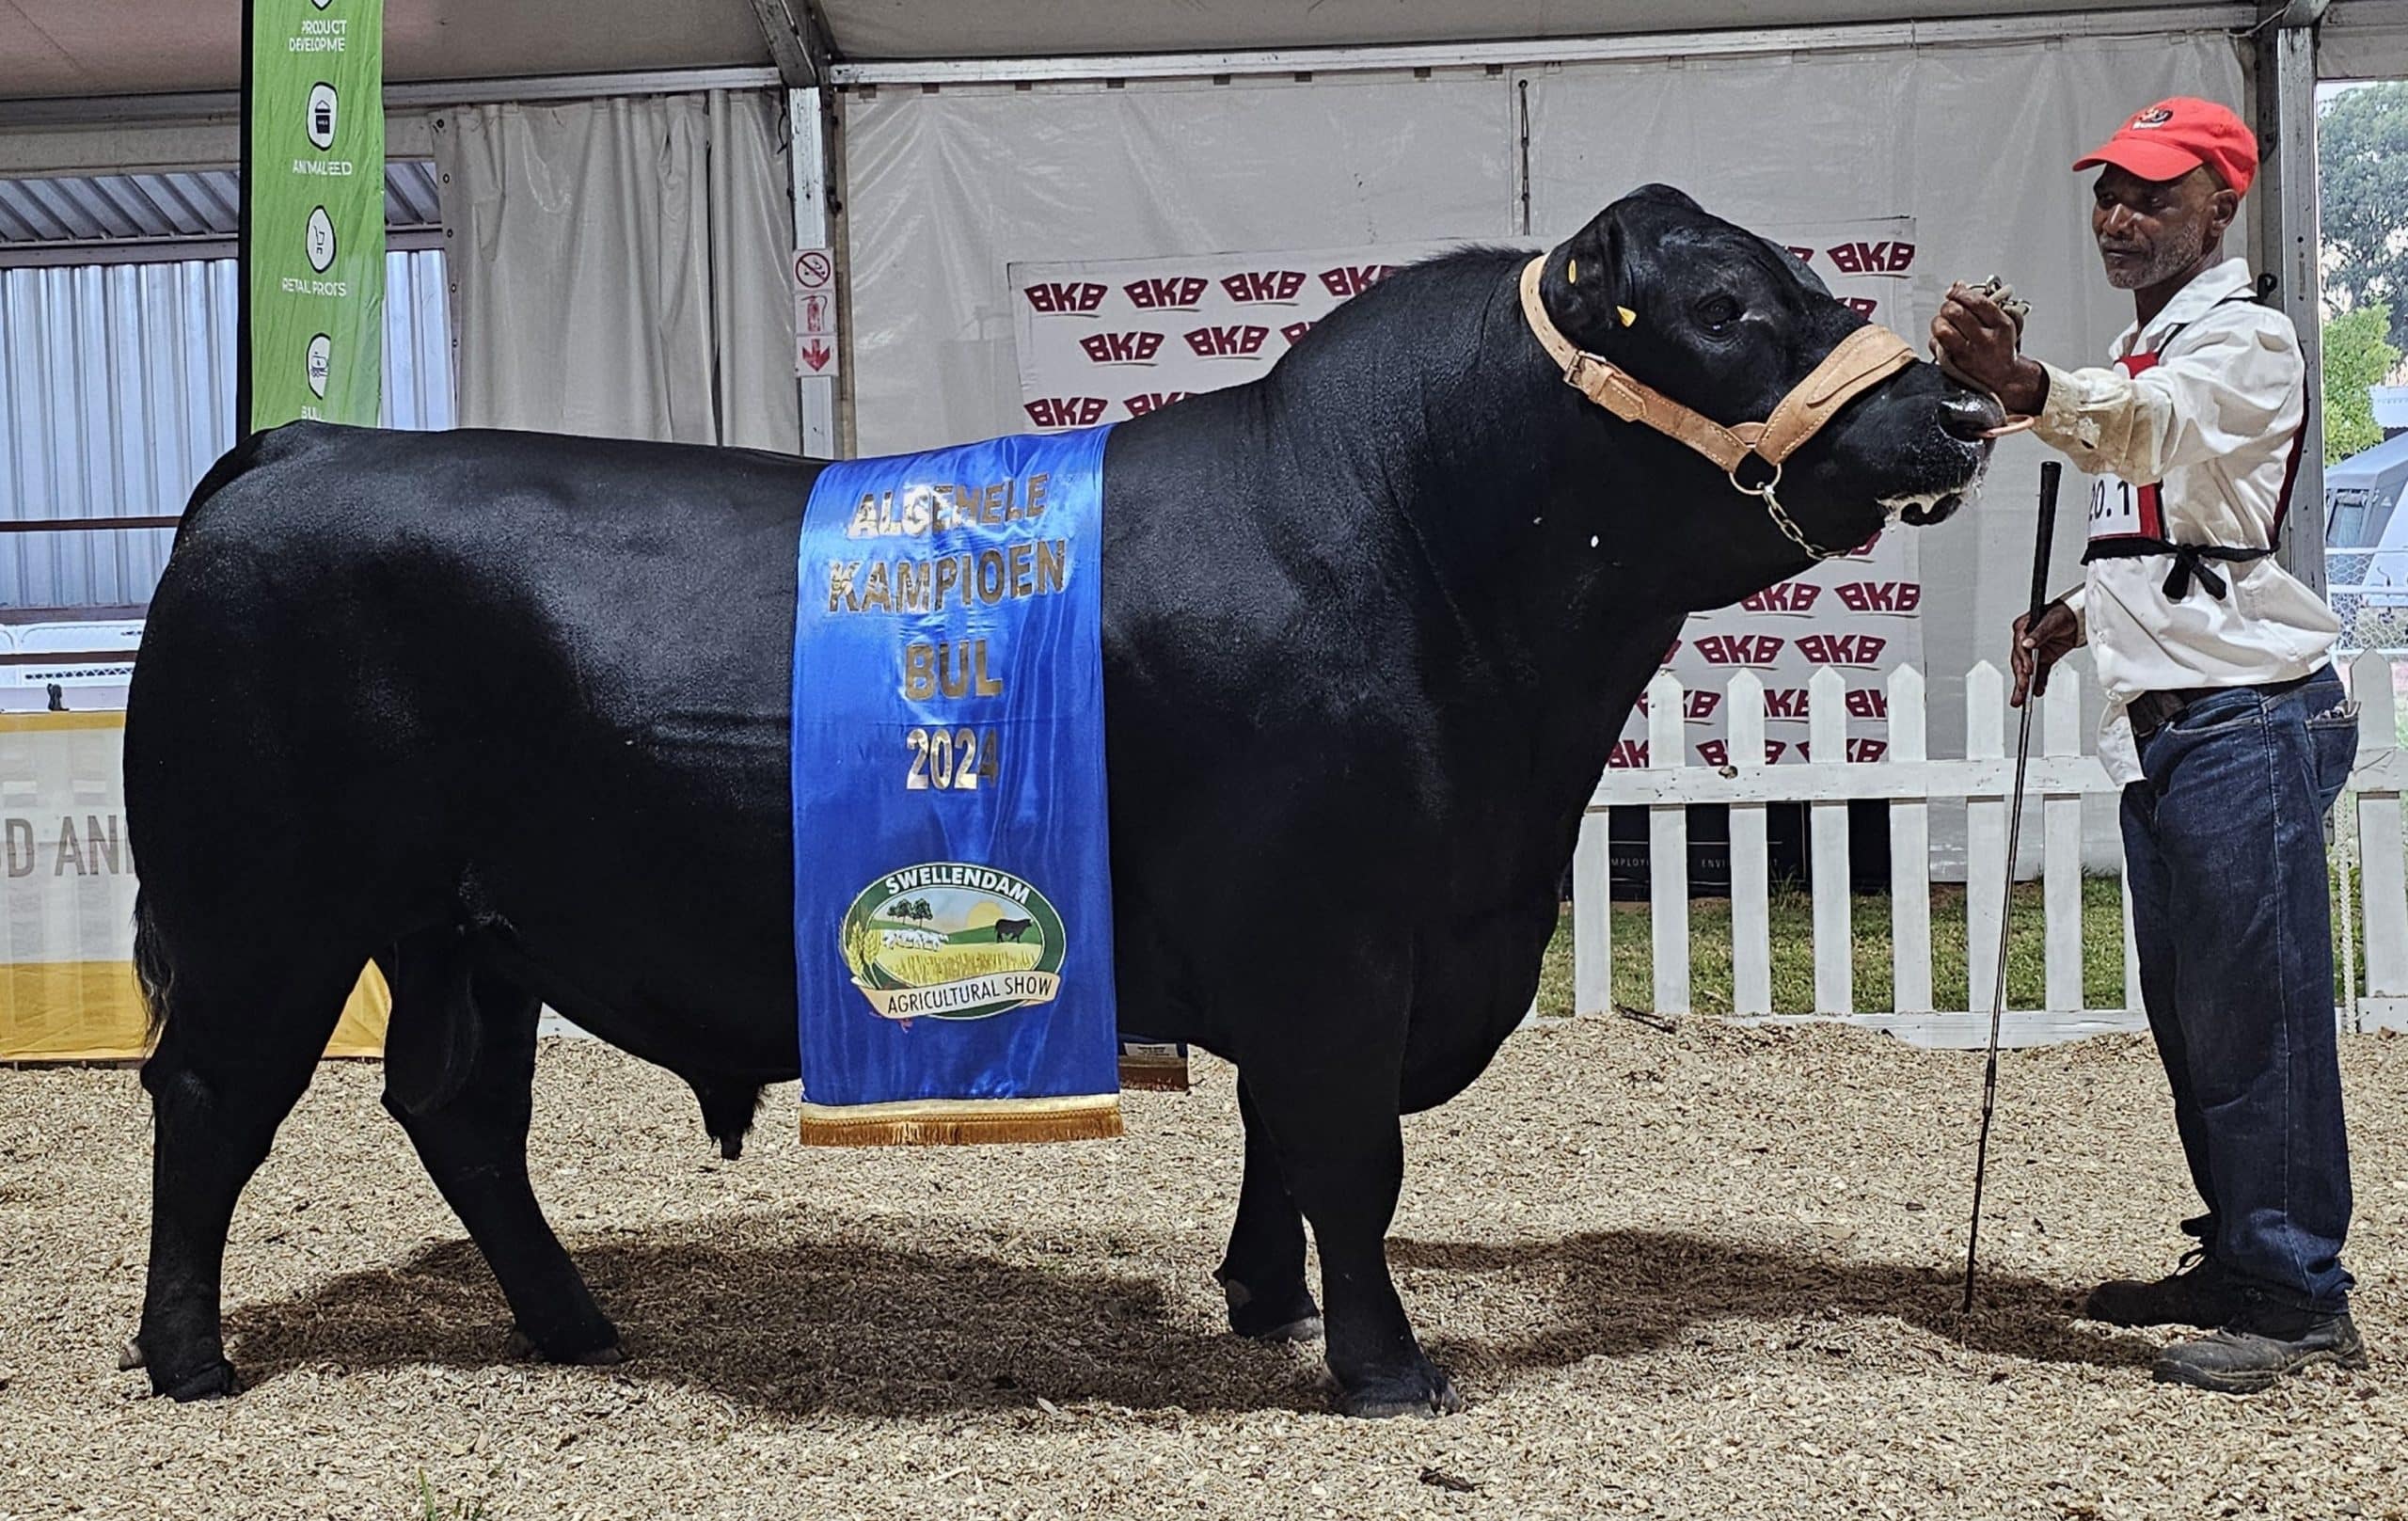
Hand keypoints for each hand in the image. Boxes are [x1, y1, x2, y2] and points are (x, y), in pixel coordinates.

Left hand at [1931, 284, 2046, 414]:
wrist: (2003, 378)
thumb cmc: (2000, 348)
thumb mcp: (2003, 322)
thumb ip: (1984, 303)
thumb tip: (1958, 285)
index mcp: (2001, 326)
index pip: (1976, 301)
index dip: (1960, 292)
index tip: (1955, 291)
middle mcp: (1985, 340)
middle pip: (1956, 312)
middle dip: (1948, 306)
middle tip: (1949, 308)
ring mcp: (1968, 354)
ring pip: (1942, 329)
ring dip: (1939, 321)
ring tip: (1944, 321)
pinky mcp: (1954, 364)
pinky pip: (1936, 345)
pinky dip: (1936, 339)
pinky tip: (1944, 339)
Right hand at [2010, 601, 2080, 706]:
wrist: (2078, 616)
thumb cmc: (2062, 613)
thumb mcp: (2052, 621)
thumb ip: (2039, 633)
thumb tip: (2027, 643)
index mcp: (2023, 628)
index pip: (2019, 646)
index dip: (2023, 659)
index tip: (2027, 670)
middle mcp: (2025, 641)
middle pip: (2020, 662)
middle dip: (2021, 678)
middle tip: (2023, 689)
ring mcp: (2034, 651)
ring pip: (2026, 671)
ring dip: (2024, 686)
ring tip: (2021, 700)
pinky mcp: (2043, 659)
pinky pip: (2039, 674)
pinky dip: (2037, 683)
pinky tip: (2036, 692)